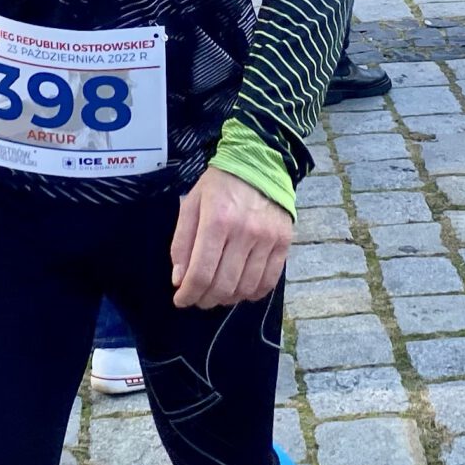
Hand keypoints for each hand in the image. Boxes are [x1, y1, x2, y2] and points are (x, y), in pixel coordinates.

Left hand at [170, 166, 290, 309]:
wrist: (259, 164)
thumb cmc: (219, 185)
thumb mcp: (192, 205)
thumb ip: (182, 243)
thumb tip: (179, 280)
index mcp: (217, 220)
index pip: (201, 272)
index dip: (188, 294)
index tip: (181, 300)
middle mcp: (245, 232)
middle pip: (223, 285)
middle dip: (205, 299)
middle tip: (198, 298)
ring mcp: (268, 239)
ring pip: (246, 288)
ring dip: (227, 299)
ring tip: (217, 294)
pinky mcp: (284, 243)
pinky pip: (269, 281)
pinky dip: (252, 293)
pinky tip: (240, 290)